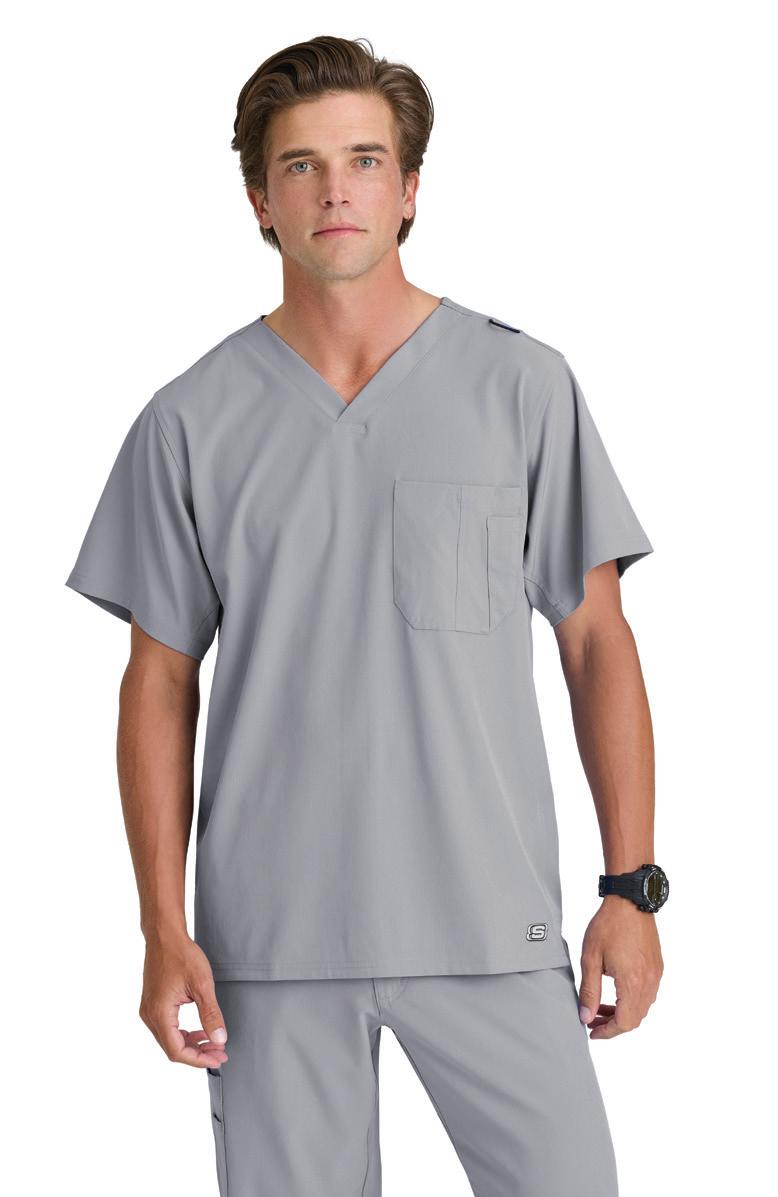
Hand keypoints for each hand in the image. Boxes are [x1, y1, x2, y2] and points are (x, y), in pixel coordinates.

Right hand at [139, 932, 228, 1067]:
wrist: (164, 935)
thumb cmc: (181, 955)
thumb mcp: (202, 985)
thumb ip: (211, 1014)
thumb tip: (219, 1039)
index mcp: (159, 1014)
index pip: (177, 1051)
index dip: (199, 1059)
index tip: (218, 1057)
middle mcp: (149, 1015)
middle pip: (172, 1048)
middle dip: (198, 1054)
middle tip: (220, 1053)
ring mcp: (148, 1009)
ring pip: (169, 1039)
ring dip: (191, 1044)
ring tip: (212, 1042)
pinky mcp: (152, 1003)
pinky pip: (166, 1027)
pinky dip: (183, 1033)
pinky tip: (198, 1030)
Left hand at [578, 896, 663, 1038]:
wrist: (629, 901)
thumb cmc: (608, 925)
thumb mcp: (591, 958)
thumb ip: (589, 991)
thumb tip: (586, 1017)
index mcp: (632, 982)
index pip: (624, 1022)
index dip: (607, 1032)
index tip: (592, 1032)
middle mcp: (648, 981)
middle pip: (635, 1019)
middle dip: (613, 1024)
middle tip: (593, 1020)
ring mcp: (655, 974)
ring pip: (642, 1007)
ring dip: (623, 1013)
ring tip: (601, 1006)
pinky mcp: (657, 966)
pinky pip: (648, 993)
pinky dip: (633, 1000)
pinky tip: (616, 991)